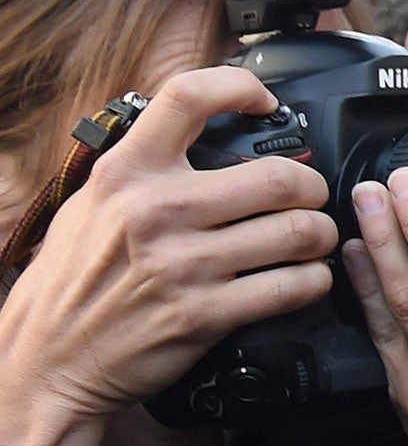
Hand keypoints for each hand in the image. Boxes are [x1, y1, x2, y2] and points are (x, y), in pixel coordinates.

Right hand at [0, 65, 336, 423]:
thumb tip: (204, 133)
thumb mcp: (93, 205)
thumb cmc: (73, 282)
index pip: (187, 97)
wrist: (48, 359)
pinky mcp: (205, 315)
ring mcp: (183, 265)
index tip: (265, 100)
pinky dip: (313, 281)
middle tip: (311, 197)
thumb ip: (144, 169)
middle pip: (279, 177)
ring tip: (314, 239)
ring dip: (321, 236)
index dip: (239, 86)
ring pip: (298, 232)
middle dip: (313, 187)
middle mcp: (156, 211)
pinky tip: (305, 278)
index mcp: (125, 174)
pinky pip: (292, 287)